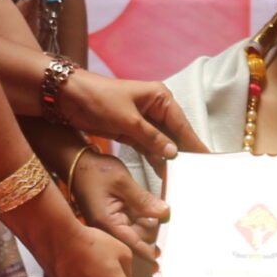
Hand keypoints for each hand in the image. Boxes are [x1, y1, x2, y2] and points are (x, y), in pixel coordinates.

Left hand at [60, 72, 203, 164]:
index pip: (182, 124)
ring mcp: (143, 120)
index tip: (208, 159)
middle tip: (198, 174)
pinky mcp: (131, 130)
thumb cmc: (99, 100)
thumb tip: (174, 152)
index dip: (194, 143)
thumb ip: (152, 138)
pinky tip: (164, 173)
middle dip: (184, 153)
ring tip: (183, 178)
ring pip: (162, 142)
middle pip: (175, 134)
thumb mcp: (127, 120)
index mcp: (159, 97)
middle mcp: (155, 107)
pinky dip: (155, 159)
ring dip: (169, 159)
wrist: (67, 98)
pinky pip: (149, 147)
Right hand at [71, 149, 168, 263]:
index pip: (133, 246)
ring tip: (163, 211)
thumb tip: (164, 213)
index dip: (150, 252)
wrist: (77, 163)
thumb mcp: (122, 182)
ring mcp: (111, 223)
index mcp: (107, 224)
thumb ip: (143, 200)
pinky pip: (133, 222)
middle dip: (153, 233)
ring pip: (137, 231)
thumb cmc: (93, 171)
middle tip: (170, 221)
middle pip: (137, 240)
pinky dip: (143, 217)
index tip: (164, 256)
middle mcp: (107, 228)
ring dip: (150, 224)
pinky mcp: (114, 217)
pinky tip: (152, 207)